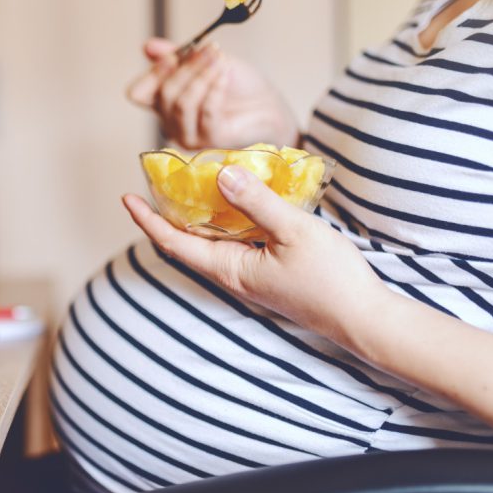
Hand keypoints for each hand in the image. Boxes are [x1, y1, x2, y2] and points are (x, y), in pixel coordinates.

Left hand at [122, 166, 388, 348]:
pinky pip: (236, 241)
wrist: (364, 318)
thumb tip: (223, 175)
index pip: (174, 242)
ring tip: (193, 183)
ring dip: (198, 214)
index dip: (148, 220)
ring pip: (212, 241)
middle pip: (188, 241)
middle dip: (169, 211)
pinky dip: (227, 219)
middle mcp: (232, 274)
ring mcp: (250, 274)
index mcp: (229, 269)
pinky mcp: (268, 271)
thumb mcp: (295, 231)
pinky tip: (238, 200)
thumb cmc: (331, 279)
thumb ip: (257, 203)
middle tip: (161, 178)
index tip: (127, 196)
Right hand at [126, 38, 298, 149]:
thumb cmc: (238, 87)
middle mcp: (171, 124)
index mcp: (164, 104)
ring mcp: (191, 136)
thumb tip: (148, 46)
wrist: (270, 106)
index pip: (137, 94)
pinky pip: (206, 111)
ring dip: (202, 75)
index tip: (174, 54)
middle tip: (210, 49)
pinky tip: (225, 73)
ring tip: (220, 58)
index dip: (152, 73)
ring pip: (182, 104)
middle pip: (163, 94)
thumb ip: (179, 56)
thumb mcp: (207, 62)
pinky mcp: (213, 140)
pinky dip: (215, 87)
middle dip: (186, 67)